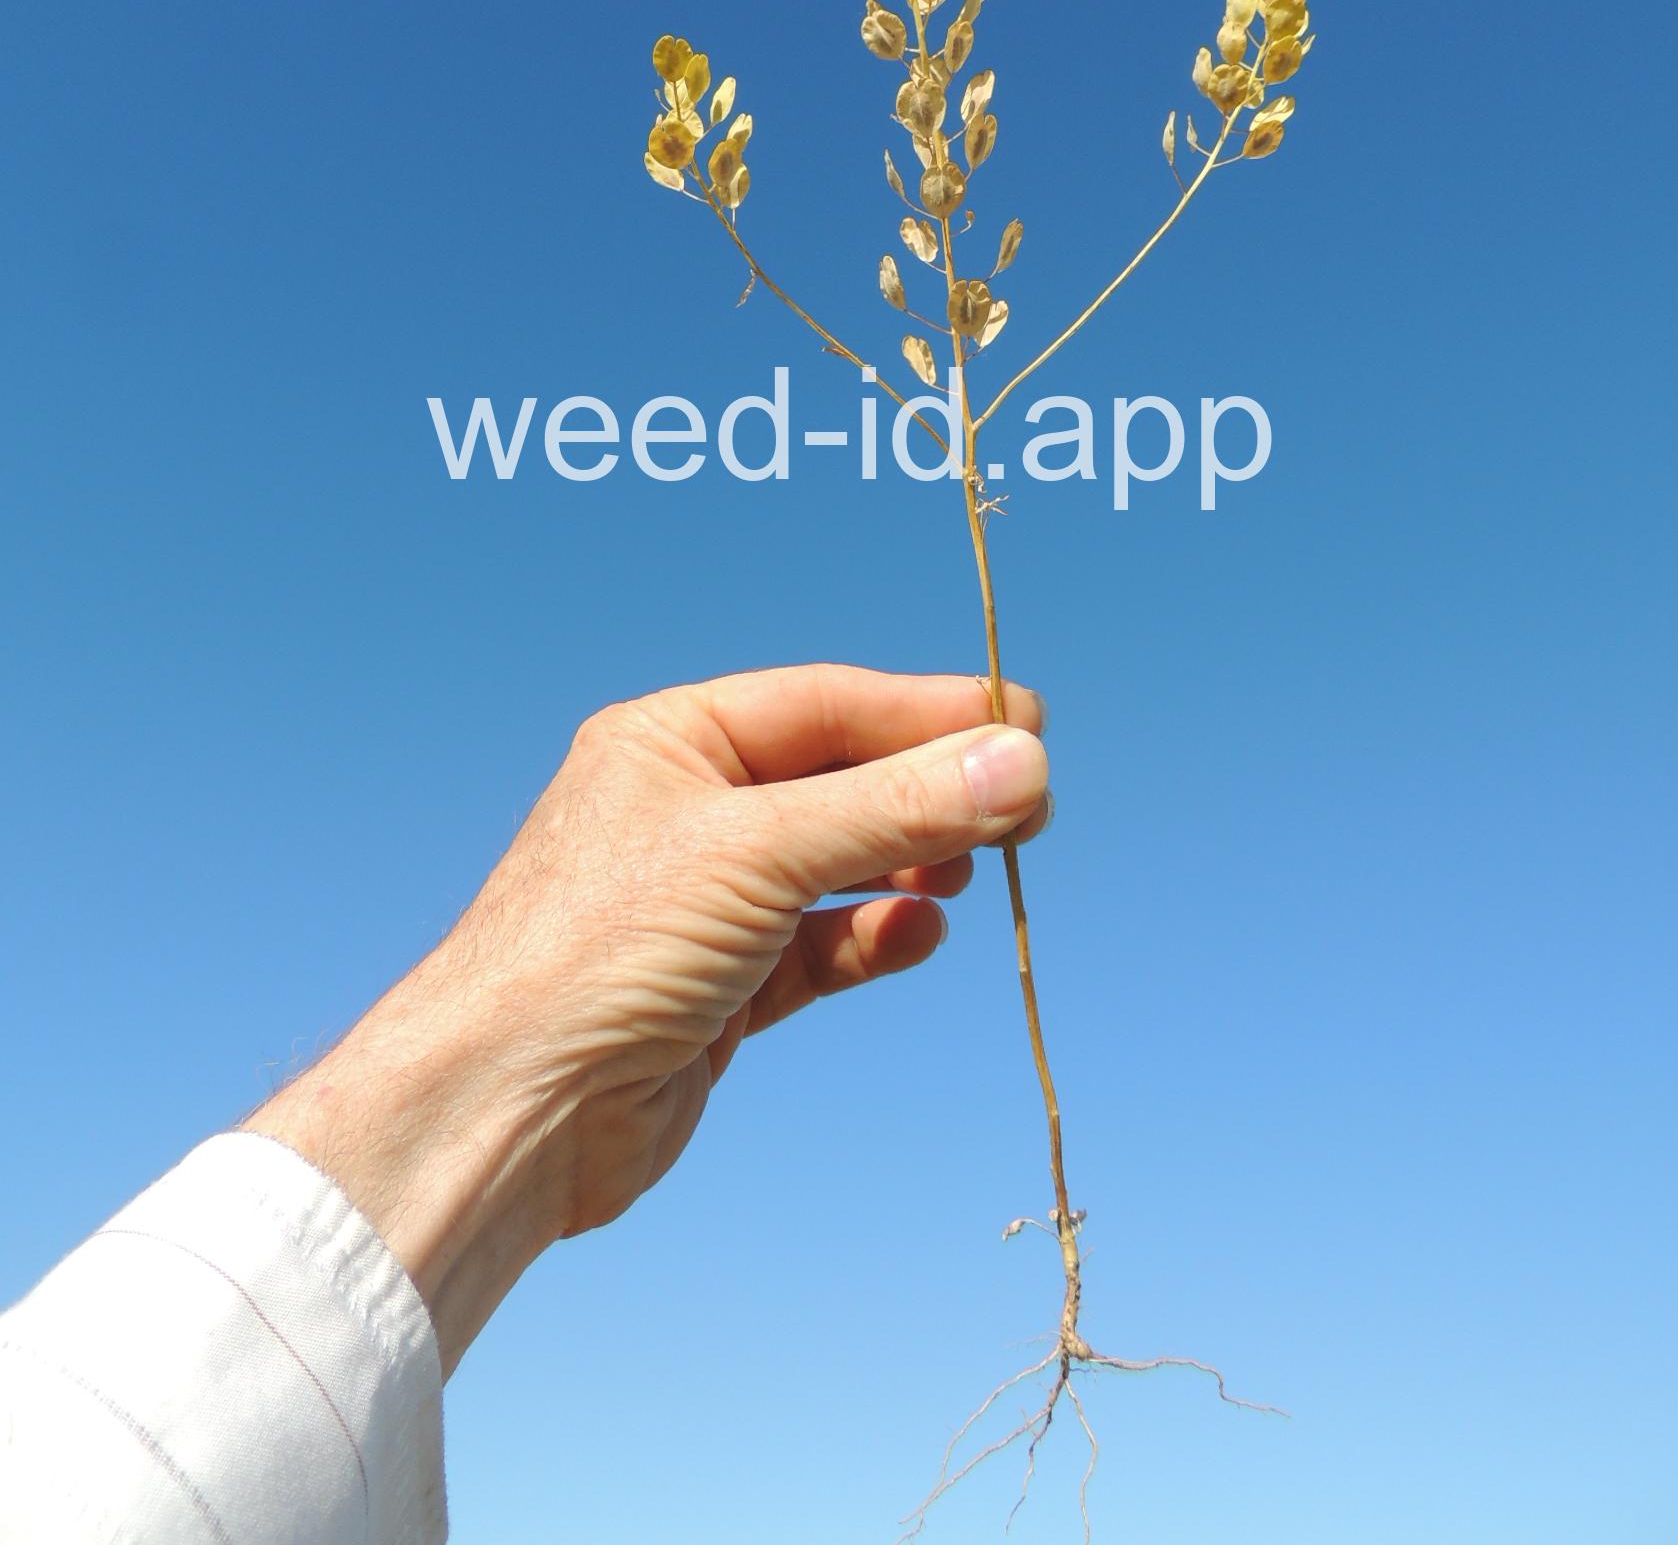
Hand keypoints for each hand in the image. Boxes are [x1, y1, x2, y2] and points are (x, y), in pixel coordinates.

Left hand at [246, 665, 1049, 1373]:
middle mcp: (689, 810)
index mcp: (675, 742)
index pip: (830, 704)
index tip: (1029, 724)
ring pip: (838, 864)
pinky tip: (918, 934)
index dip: (930, 712)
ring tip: (976, 868)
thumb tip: (1022, 761)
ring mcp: (706, 903)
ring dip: (909, 863)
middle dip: (931, 790)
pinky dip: (873, 938)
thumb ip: (894, 807)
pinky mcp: (722, 989)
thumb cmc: (605, 950)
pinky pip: (822, 947)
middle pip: (842, 781)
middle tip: (1029, 807)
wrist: (509, 1112)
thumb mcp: (761, 854)